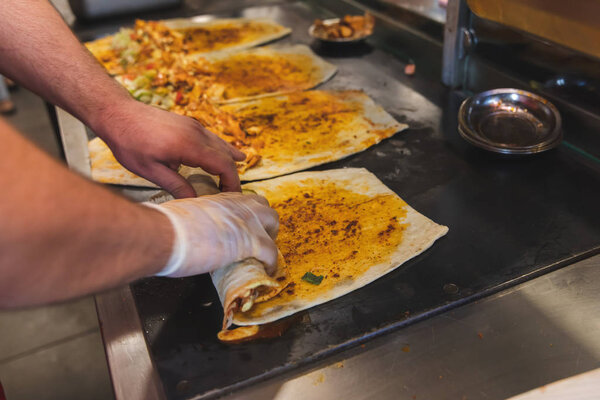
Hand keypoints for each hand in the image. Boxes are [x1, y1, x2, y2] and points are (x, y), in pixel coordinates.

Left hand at [93, 99, 245, 197]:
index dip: (232, 182)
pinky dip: (221, 150)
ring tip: (236, 175)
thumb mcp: (150, 170)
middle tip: (232, 193)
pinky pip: (212, 138)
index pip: (223, 165)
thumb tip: (194, 201)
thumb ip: (176, 185)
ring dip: (229, 161)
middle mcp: (196, 133)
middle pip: (226, 156)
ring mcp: (193, 126)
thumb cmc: (129, 142)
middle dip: (232, 175)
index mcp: (190, 146)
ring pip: (221, 145)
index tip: (233, 196)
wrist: (117, 112)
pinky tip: (227, 153)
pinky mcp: (188, 123)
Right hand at [146, 192, 278, 276]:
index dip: (247, 215)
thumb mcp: (183, 214)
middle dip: (265, 224)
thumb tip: (190, 230)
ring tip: (264, 256)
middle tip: (257, 241)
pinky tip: (267, 272)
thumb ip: (194, 219)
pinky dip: (272, 264)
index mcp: (219, 199)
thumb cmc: (164, 227)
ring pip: (273, 223)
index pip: (244, 201)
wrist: (162, 234)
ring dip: (271, 239)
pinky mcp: (250, 241)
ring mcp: (246, 221)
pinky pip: (271, 252)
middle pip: (264, 208)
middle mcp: (237, 205)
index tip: (244, 228)